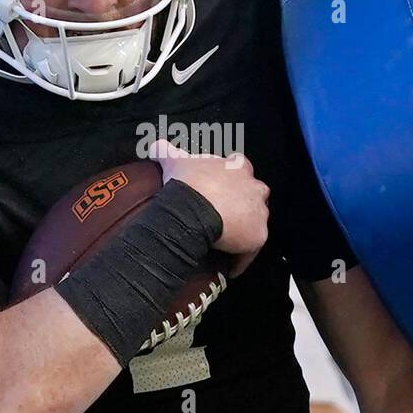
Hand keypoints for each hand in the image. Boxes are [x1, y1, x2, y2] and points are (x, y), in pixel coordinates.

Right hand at [151, 139, 268, 275]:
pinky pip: (250, 251)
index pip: (241, 169)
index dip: (231, 180)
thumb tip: (153, 145)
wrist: (195, 208)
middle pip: (255, 195)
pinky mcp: (258, 236)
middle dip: (244, 204)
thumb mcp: (174, 162)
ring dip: (244, 230)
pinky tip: (228, 267)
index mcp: (238, 167)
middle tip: (224, 216)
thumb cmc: (188, 183)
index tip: (220, 189)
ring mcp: (260, 213)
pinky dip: (241, 259)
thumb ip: (166, 150)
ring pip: (256, 222)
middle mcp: (255, 188)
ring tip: (226, 242)